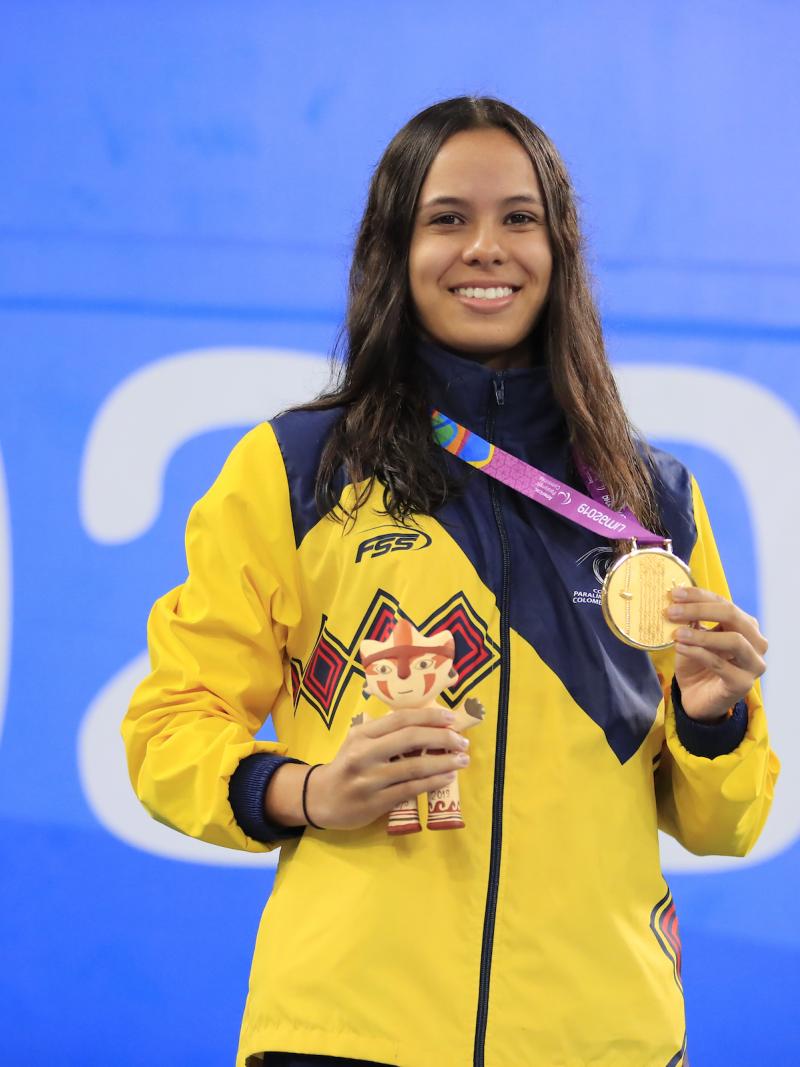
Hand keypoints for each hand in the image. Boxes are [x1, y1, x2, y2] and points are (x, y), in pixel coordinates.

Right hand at [267, 707, 469, 830]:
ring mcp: (370, 779)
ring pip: (415, 766)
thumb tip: (428, 724)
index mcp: (362, 734)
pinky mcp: (375, 802)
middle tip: (462, 741)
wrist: (320, 798)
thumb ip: (385, 733)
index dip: (429, 715)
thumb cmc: (347, 765)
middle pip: (411, 738)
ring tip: (462, 760)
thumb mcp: (358, 742)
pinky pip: (411, 789)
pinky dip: (433, 782)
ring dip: (444, 762)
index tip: (451, 718)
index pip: (401, 718)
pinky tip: (447, 778)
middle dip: (442, 737)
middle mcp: (364, 753)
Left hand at [667, 586, 767, 721]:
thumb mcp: (691, 636)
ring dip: (702, 635)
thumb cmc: (696, 663)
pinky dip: (698, 653)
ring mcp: (753, 664)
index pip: (724, 603)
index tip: (674, 593)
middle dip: (700, 610)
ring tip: (677, 633)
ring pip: (735, 641)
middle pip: (733, 616)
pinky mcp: (743, 684)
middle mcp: (756, 642)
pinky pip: (721, 664)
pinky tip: (680, 648)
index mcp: (745, 625)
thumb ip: (690, 620)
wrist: (696, 697)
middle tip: (672, 611)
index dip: (699, 596)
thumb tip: (676, 599)